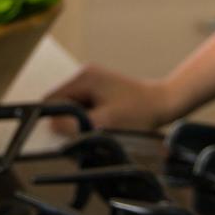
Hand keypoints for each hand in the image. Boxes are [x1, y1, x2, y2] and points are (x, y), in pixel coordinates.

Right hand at [44, 64, 188, 131]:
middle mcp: (85, 76)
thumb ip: (75, 125)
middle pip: (60, 104)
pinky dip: (87, 119)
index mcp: (83, 78)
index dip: (50, 119)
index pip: (51, 100)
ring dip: (77, 122)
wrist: (163, 103)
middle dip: (66, 122)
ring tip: (94, 132)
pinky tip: (100, 128)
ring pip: (71, 107)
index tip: (54, 137)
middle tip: (78, 138)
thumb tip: (51, 126)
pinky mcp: (100, 91)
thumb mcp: (104, 123)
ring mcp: (92, 82)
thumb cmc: (138, 112)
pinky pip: (83, 107)